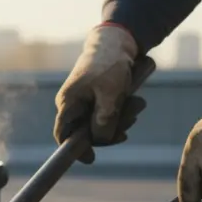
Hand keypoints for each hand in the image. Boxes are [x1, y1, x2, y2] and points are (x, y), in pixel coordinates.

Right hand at [53, 24, 146, 163]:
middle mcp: (72, 104)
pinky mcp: (95, 98)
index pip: (63, 134)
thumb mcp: (111, 95)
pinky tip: (134, 103)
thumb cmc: (110, 65)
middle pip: (86, 132)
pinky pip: (106, 114)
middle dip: (110, 130)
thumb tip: (100, 140)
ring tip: (138, 104)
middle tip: (131, 121)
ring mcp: (84, 102)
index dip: (75, 150)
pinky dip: (120, 112)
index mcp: (68, 103)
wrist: (116, 41)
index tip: (90, 159)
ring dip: (121, 119)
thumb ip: (104, 121)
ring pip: (99, 123)